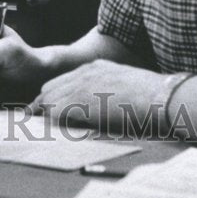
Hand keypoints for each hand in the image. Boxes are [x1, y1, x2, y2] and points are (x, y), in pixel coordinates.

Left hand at [29, 60, 168, 132]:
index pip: (64, 80)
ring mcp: (81, 85)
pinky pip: (55, 112)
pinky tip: (52, 130)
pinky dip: (52, 122)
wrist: (161, 98)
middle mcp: (85, 72)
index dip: (55, 95)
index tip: (48, 107)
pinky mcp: (80, 101)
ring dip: (46, 113)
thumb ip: (106, 90)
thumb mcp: (125, 84)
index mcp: (97, 67)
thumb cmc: (152, 97)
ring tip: (38, 126)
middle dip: (44, 103)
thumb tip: (97, 107)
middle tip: (35, 118)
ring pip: (49, 99)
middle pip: (50, 87)